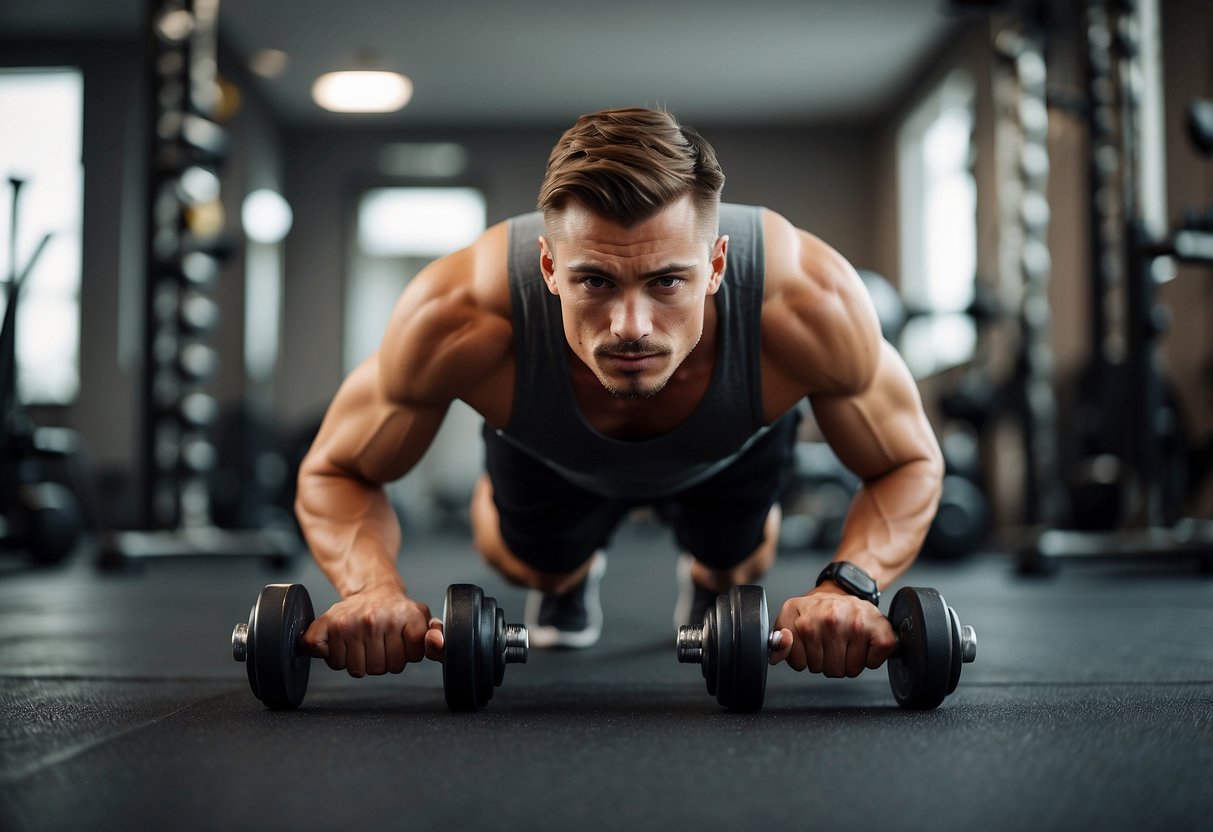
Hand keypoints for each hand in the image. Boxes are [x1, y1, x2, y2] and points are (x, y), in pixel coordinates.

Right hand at [302, 584, 444, 676]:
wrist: (372, 590)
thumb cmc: (397, 610)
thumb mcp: (422, 618)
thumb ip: (437, 633)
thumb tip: (436, 641)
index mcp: (404, 616)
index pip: (408, 658)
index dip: (405, 654)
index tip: (401, 639)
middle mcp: (376, 618)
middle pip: (381, 668)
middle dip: (381, 661)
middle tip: (380, 642)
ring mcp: (350, 622)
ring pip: (358, 670)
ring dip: (360, 662)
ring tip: (365, 643)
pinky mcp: (328, 624)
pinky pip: (335, 663)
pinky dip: (337, 659)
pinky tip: (345, 645)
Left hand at [769, 585, 895, 676]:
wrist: (844, 589)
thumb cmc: (818, 610)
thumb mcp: (790, 620)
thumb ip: (779, 642)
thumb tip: (777, 655)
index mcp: (801, 613)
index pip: (798, 662)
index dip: (804, 660)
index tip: (810, 646)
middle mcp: (828, 615)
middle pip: (827, 669)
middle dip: (828, 662)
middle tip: (832, 643)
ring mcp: (855, 621)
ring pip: (849, 670)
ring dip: (849, 663)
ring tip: (846, 642)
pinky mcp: (879, 629)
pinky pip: (871, 664)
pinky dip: (869, 659)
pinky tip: (863, 643)